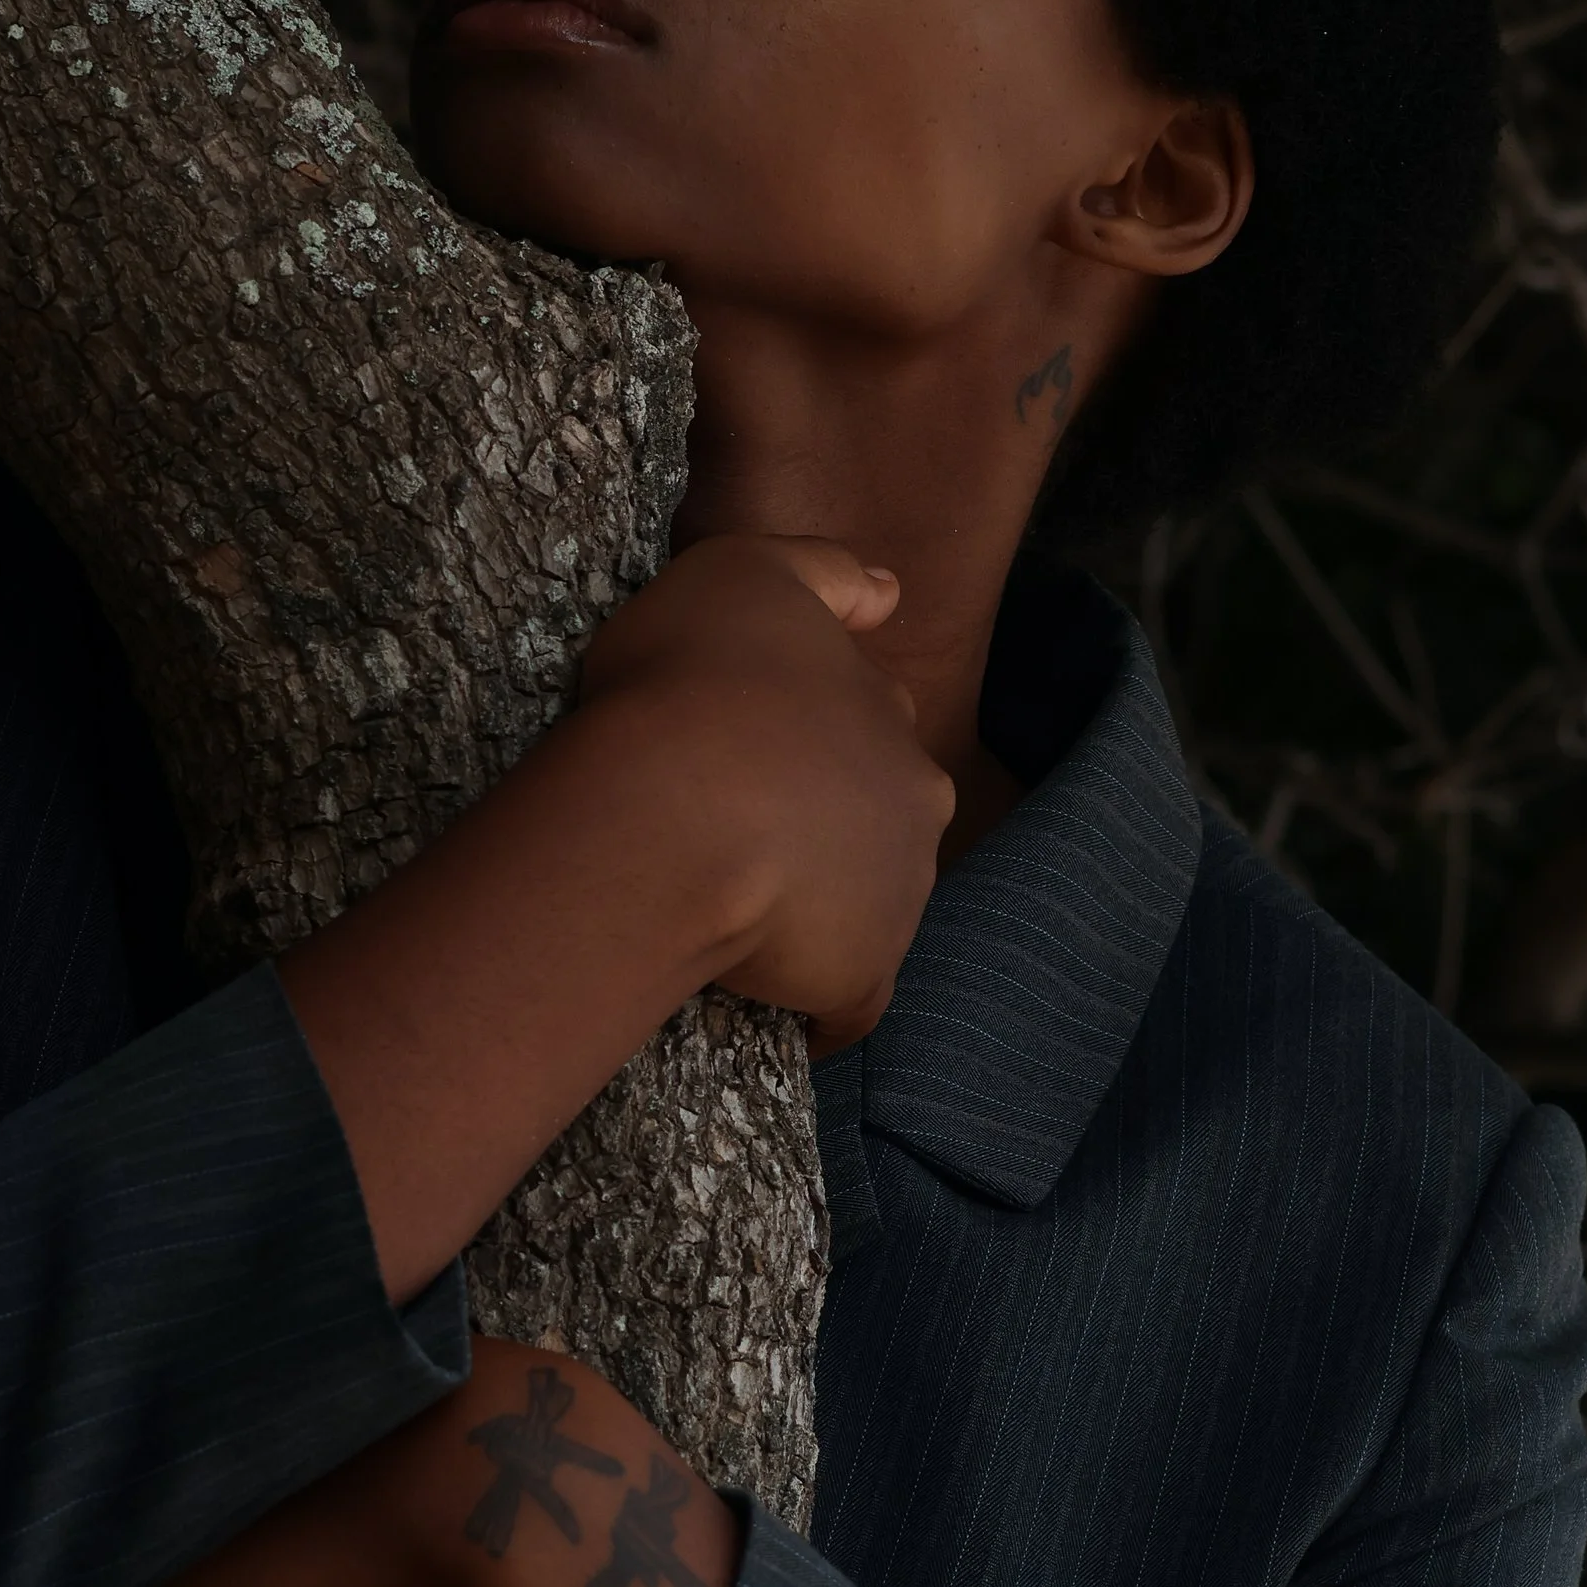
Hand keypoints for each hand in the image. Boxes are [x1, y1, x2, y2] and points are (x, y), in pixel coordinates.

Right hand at [577, 532, 953, 1051]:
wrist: (673, 807)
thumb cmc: (689, 681)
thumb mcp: (748, 571)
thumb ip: (825, 574)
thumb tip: (892, 594)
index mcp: (884, 712)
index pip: (867, 719)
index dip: (810, 733)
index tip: (758, 749)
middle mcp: (913, 797)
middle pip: (881, 813)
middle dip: (835, 826)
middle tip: (744, 838)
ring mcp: (897, 891)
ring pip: (873, 902)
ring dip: (826, 910)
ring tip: (746, 919)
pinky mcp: (863, 971)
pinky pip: (853, 1004)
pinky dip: (825, 1012)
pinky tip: (782, 1014)